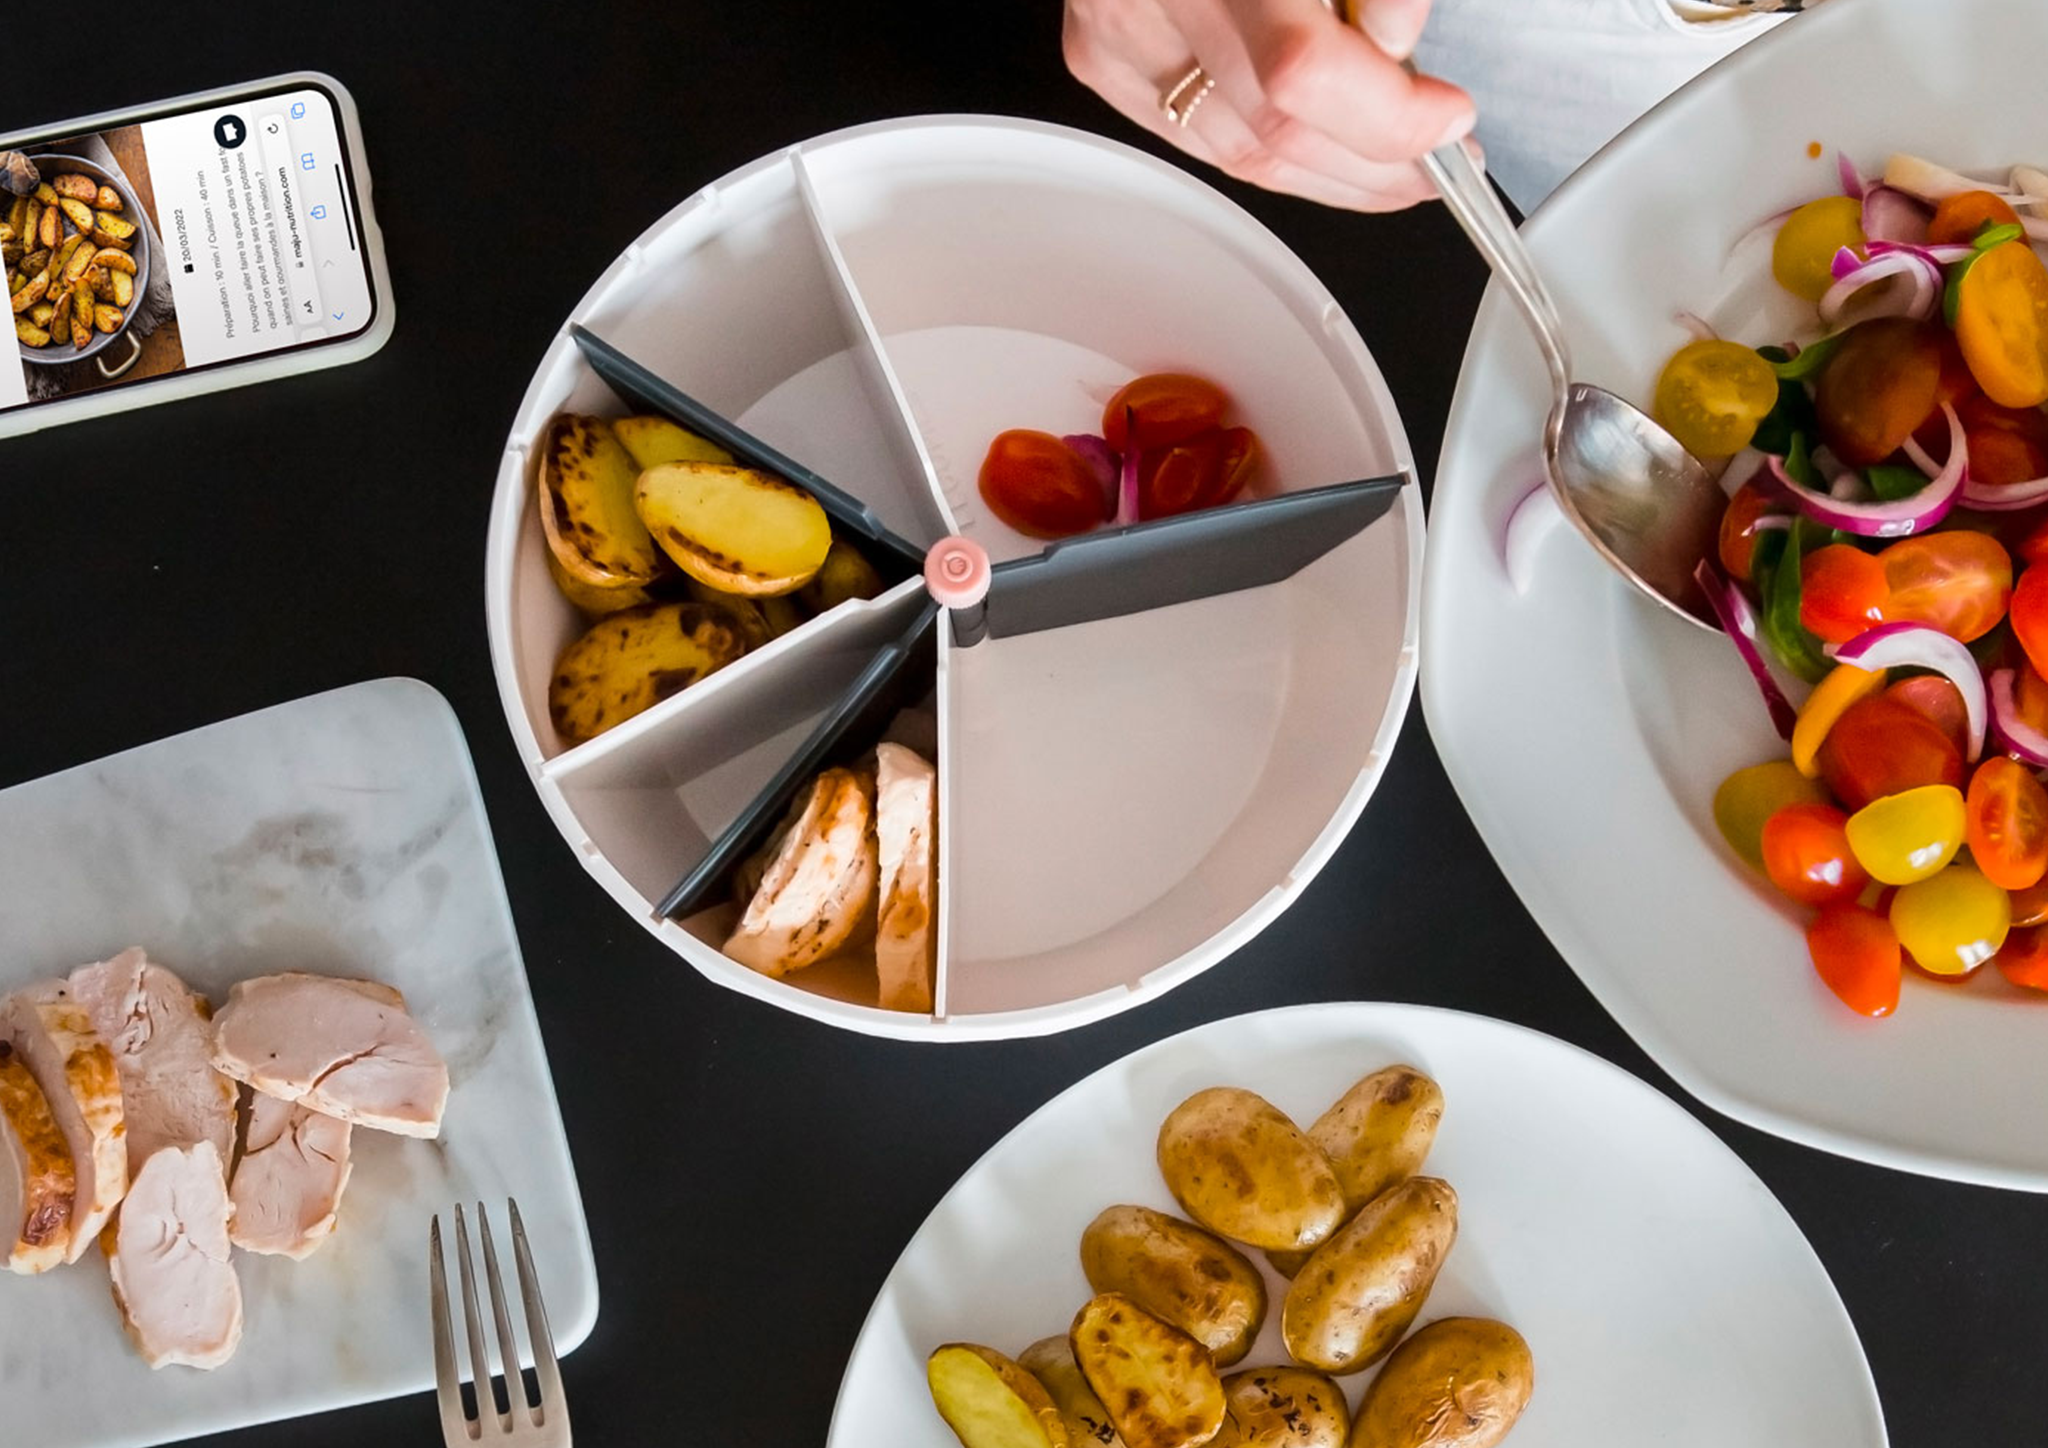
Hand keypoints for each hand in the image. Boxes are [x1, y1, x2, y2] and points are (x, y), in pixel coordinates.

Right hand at [1062, 0, 1475, 211]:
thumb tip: (1397, 38)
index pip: (1302, 69)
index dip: (1389, 113)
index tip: (1446, 113)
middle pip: (1276, 125)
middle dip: (1377, 157)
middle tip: (1440, 152)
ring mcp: (1121, 31)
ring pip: (1241, 152)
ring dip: (1334, 174)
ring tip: (1396, 162)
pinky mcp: (1104, 57)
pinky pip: (1200, 141)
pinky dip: (1274, 158)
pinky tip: (1326, 152)